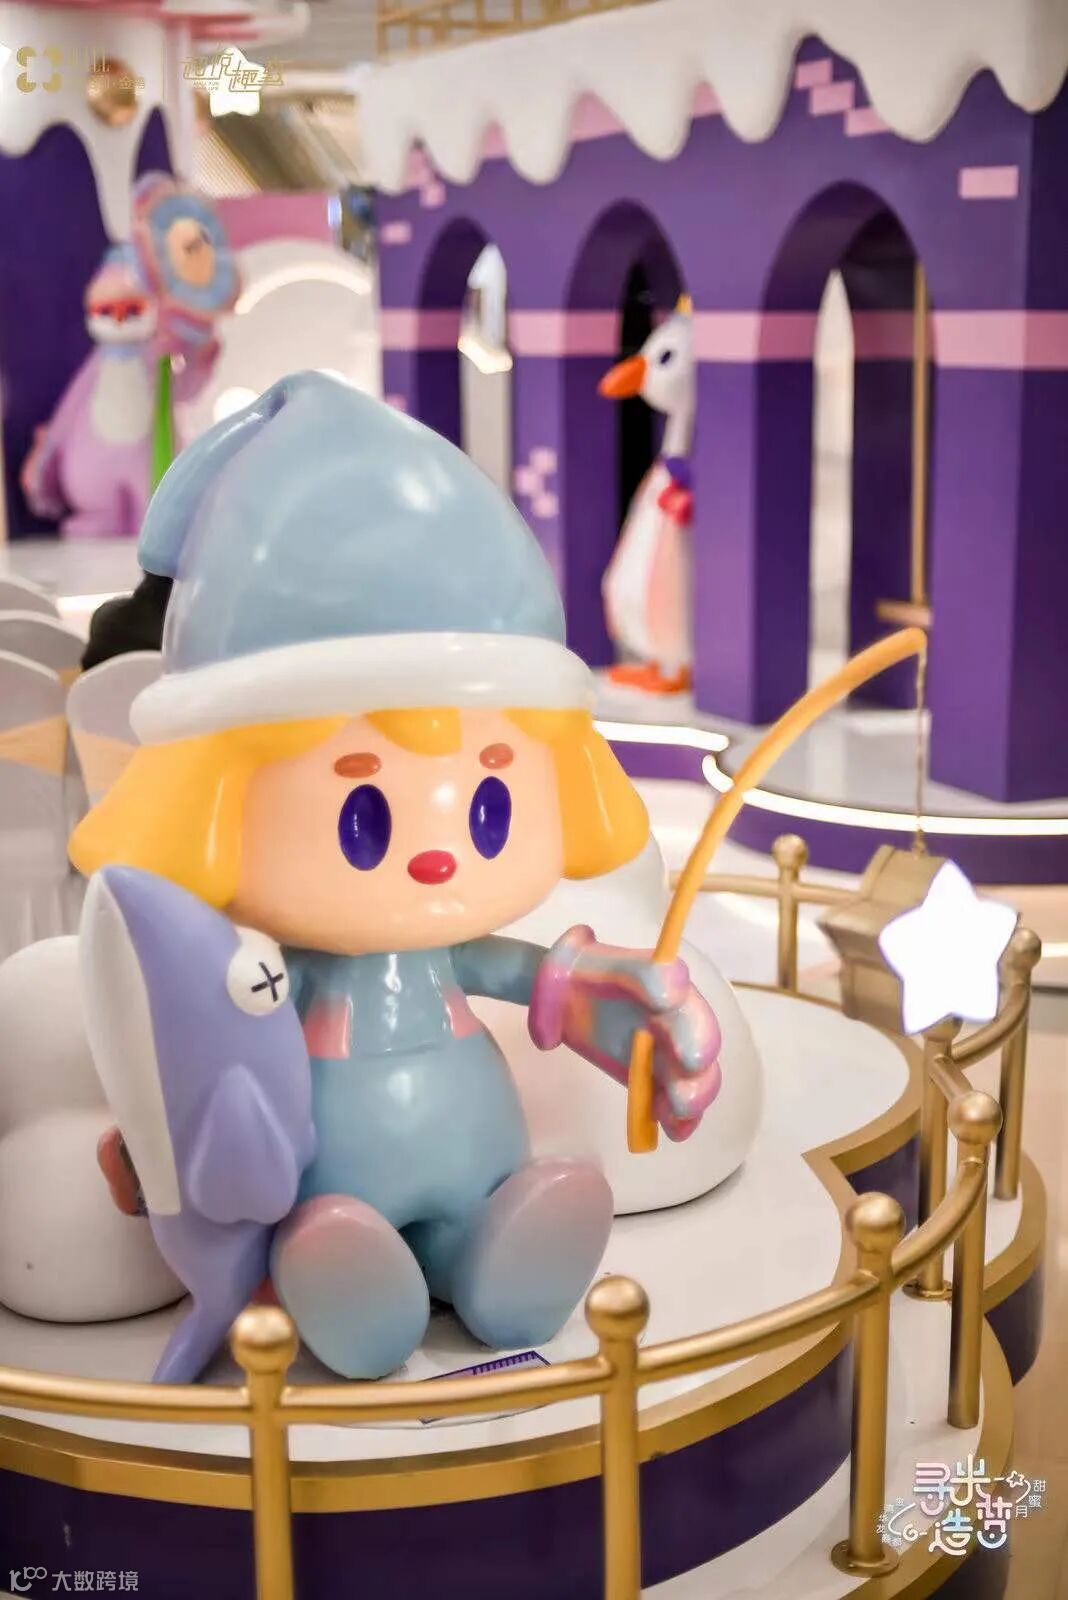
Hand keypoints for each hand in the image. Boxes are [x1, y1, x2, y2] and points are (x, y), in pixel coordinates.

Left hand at [530, 926, 721, 1141]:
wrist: (573, 1000)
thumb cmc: (565, 986)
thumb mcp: (549, 981)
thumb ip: (547, 1004)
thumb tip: (548, 1038)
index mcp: (637, 971)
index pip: (652, 971)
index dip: (661, 982)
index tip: (663, 999)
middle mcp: (665, 1005)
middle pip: (691, 1018)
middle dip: (696, 1038)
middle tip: (690, 1062)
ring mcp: (668, 1043)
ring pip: (698, 1062)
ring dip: (698, 1084)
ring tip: (682, 1105)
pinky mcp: (663, 1075)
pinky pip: (682, 1095)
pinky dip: (685, 1115)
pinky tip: (677, 1130)